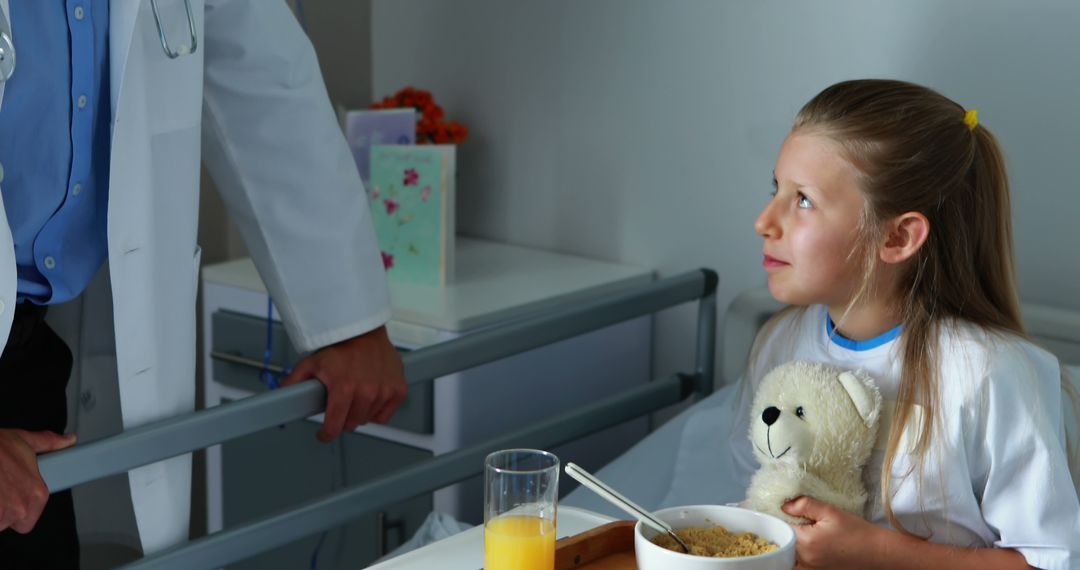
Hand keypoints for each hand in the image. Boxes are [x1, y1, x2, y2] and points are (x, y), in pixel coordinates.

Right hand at [0, 429, 76, 532]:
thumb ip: (48, 443)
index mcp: (36, 492)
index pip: (29, 519)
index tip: (11, 498)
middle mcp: (20, 507)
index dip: (18, 509)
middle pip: (10, 522)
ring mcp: (0, 515)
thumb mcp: (23, 440)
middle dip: (2, 510)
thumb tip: (67, 440)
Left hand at [281, 325, 405, 441]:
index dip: (326, 434)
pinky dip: (377, 411)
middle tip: (339, 407)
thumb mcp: (312, 363)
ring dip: (360, 413)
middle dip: (343, 419)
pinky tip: (371, 399)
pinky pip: (385, 415)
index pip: (334, 425)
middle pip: (351, 424)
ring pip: (368, 419)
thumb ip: (295, 382)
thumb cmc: (341, 346)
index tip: (324, 434)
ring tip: (355, 398)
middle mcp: (366, 391)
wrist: (365, 331)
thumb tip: (281, 397)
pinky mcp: (398, 390)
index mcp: (344, 387)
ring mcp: (384, 391)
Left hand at [783, 496, 884, 569]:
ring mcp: (810, 566)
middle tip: (797, 516)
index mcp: (805, 542)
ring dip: (794, 537)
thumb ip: (804, 505)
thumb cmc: (856, 531)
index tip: (786, 508)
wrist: (877, 552)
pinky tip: (814, 538)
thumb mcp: (830, 511)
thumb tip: (784, 505)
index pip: (780, 527)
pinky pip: (801, 557)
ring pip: (791, 549)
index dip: (780, 515)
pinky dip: (802, 547)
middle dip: (786, 526)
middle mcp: (804, 558)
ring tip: (808, 527)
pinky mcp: (816, 569)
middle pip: (784, 539)